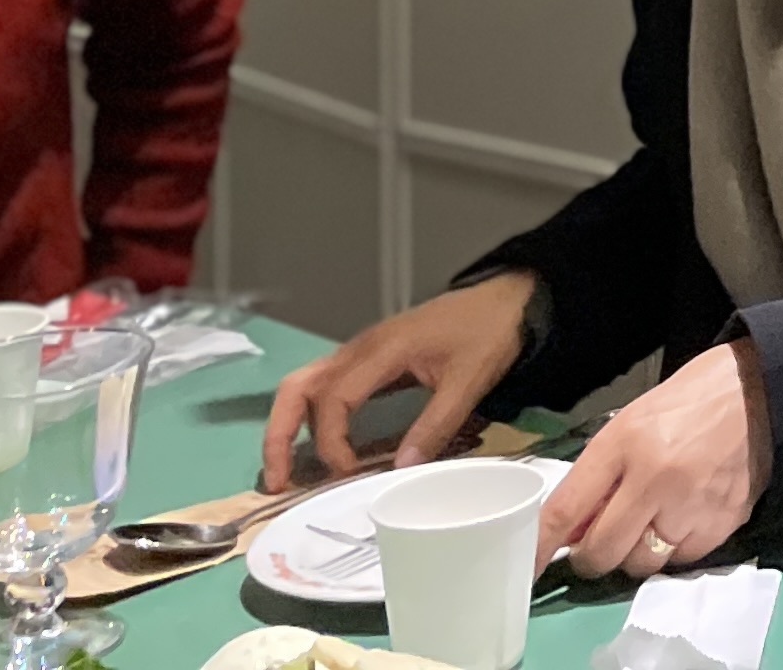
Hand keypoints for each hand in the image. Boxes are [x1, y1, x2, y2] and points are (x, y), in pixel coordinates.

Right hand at [262, 271, 536, 488]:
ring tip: (286, 473)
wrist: (506, 300)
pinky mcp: (369, 359)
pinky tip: (322, 449)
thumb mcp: (469, 381)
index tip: (347, 474)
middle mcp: (360, 348)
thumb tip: (400, 471)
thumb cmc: (488, 333)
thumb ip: (436, 424)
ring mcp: (361, 351)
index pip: (334, 398)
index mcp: (383, 349)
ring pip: (305, 385)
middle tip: (276, 481)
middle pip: (297, 386)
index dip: (332, 443)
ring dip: (288, 427)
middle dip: (278, 434)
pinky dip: (312, 418)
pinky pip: (326, 387)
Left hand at [534, 338, 772, 580]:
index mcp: (626, 443)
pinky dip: (674, 549)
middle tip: (597, 542)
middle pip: (602, 552)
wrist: (759, 388)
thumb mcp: (630, 423)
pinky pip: (682, 561)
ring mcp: (693, 505)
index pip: (567, 510)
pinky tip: (682, 519)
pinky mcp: (724, 522)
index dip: (539, 547)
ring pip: (642, 564)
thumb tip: (569, 530)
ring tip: (648, 523)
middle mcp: (657, 478)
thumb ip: (599, 477)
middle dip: (592, 556)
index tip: (526, 567)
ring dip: (635, 553)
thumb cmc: (686, 402)